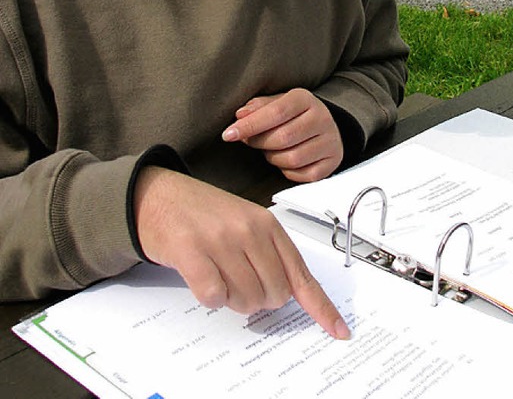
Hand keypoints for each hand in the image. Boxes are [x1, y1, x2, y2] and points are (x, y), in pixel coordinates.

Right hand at [134, 166, 349, 338]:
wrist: (160, 195)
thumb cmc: (204, 213)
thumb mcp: (245, 222)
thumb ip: (269, 253)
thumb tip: (287, 293)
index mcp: (267, 224)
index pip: (301, 274)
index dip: (321, 307)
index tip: (339, 330)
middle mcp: (248, 230)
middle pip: (274, 295)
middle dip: (259, 299)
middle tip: (238, 277)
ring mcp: (221, 240)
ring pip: (245, 300)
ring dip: (232, 299)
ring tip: (218, 271)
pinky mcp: (192, 252)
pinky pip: (214, 297)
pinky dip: (209, 296)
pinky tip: (201, 274)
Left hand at [222, 88, 343, 181]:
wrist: (323, 125)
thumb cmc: (294, 114)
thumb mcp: (276, 102)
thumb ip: (257, 107)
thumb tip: (240, 115)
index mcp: (305, 99)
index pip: (275, 112)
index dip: (249, 125)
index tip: (228, 134)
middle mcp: (322, 118)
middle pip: (282, 138)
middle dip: (259, 143)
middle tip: (250, 141)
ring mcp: (330, 141)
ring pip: (292, 159)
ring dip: (273, 158)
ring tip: (270, 149)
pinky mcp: (332, 162)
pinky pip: (303, 175)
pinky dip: (288, 171)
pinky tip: (285, 160)